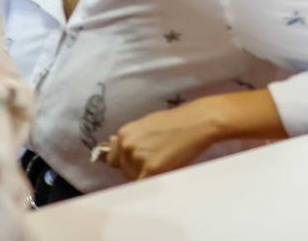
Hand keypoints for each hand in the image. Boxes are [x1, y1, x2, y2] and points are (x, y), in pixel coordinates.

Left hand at [105, 99, 222, 180]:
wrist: (197, 121)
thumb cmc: (175, 122)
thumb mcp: (146, 124)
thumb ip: (129, 137)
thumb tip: (110, 144)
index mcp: (124, 133)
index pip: (113, 159)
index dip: (126, 162)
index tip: (138, 161)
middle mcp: (127, 145)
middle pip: (124, 170)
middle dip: (137, 169)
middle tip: (158, 159)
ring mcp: (138, 158)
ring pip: (135, 178)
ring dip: (147, 176)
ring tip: (165, 161)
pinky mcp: (151, 170)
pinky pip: (144, 185)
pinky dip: (151, 183)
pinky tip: (163, 173)